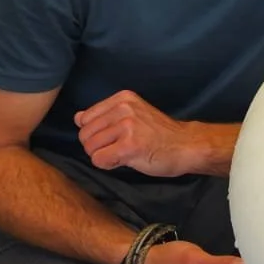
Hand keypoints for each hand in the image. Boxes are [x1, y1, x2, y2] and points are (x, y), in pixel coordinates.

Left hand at [75, 89, 191, 175]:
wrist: (186, 145)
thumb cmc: (159, 133)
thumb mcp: (132, 115)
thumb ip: (104, 115)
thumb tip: (77, 117)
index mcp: (122, 98)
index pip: (85, 119)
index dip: (97, 133)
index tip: (116, 136)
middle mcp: (123, 108)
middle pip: (84, 135)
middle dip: (97, 147)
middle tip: (119, 148)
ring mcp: (127, 126)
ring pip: (90, 148)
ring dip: (103, 156)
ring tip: (124, 153)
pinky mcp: (129, 146)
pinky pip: (99, 160)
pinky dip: (109, 165)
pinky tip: (126, 160)